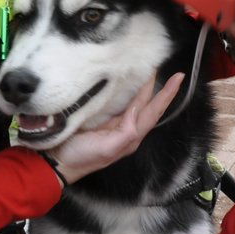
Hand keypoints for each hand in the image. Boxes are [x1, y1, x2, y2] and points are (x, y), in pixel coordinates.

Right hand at [44, 74, 184, 184]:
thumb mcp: (106, 149)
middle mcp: (126, 130)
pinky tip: (129, 84)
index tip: (178, 77)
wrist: (56, 163)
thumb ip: (126, 133)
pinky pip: (122, 103)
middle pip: (148, 106)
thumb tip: (137, 109)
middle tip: (170, 71)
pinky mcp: (101, 120)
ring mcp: (114, 125)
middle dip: (161, 90)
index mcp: (130, 136)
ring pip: (137, 104)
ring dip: (147, 89)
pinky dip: (130, 92)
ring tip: (154, 73)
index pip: (152, 111)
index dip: (165, 95)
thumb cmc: (80, 158)